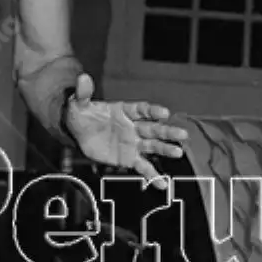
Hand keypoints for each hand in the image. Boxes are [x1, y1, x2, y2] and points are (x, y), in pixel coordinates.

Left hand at [61, 74, 188, 186]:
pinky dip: (152, 176)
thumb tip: (82, 77)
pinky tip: (162, 184)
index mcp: (124, 110)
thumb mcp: (78, 104)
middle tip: (182, 134)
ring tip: (178, 153)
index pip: (141, 110)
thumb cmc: (81, 115)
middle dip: (167, 132)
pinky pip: (143, 167)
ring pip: (152, 146)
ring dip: (165, 150)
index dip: (153, 111)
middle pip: (153, 128)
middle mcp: (133, 126)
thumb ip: (83, 93)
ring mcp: (133, 143)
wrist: (78, 133)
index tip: (164, 113)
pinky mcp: (129, 158)